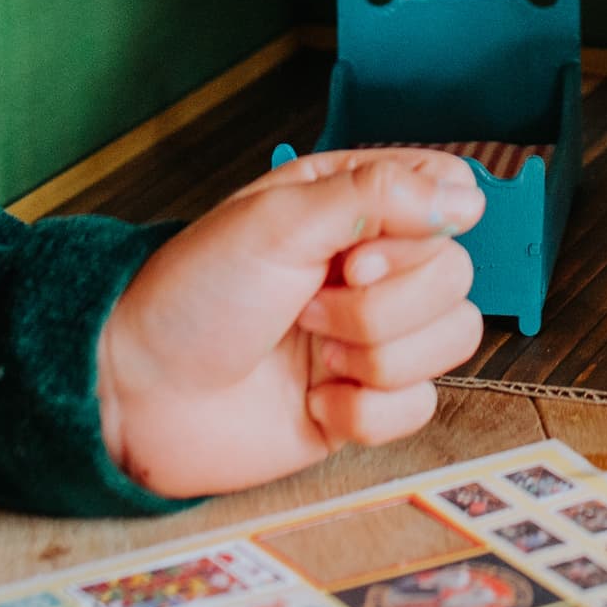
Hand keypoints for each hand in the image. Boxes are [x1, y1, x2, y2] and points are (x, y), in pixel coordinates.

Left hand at [96, 147, 488, 497]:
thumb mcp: (276, 222)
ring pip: (453, 340)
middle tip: (309, 304)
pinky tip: (314, 402)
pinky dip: (364, 411)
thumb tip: (465, 198)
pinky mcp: (366, 403)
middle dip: (381, 304)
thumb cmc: (192, 296)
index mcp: (355, 206)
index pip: (450, 196)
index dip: (423, 226)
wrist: (141, 396)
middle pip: (456, 276)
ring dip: (375, 355)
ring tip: (312, 351)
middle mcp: (374, 268)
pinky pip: (419, 408)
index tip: (361, 249)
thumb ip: (375, 195)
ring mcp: (373, 337)